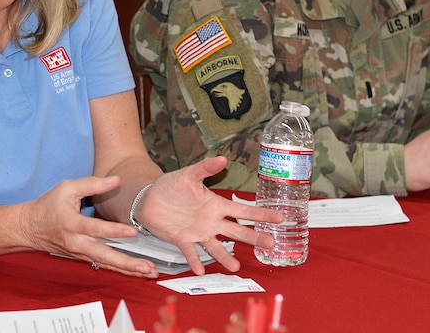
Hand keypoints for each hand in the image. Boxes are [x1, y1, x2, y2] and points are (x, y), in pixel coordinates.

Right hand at [17, 175, 160, 278]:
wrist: (30, 227)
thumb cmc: (48, 206)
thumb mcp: (67, 188)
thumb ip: (93, 184)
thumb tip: (116, 180)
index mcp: (72, 224)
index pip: (96, 229)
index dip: (114, 231)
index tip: (133, 232)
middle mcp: (77, 243)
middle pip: (104, 256)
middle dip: (126, 263)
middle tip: (146, 267)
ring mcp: (80, 253)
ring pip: (106, 264)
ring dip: (128, 270)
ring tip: (149, 273)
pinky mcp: (83, 257)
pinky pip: (104, 265)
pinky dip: (121, 269)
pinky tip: (136, 272)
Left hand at [136, 157, 284, 274]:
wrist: (149, 198)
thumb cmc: (172, 185)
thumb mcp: (189, 174)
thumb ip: (205, 168)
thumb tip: (223, 159)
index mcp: (216, 205)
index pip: (243, 210)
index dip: (261, 213)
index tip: (280, 217)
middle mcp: (211, 221)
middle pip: (237, 231)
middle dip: (254, 237)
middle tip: (271, 244)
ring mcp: (198, 232)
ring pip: (216, 246)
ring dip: (225, 257)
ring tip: (235, 267)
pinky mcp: (182, 239)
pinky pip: (191, 251)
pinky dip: (195, 260)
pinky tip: (199, 269)